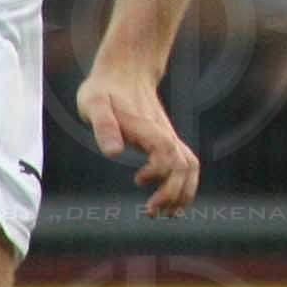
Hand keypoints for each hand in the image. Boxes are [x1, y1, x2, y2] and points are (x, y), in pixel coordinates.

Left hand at [76, 62, 200, 215]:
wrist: (124, 71)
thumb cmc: (105, 90)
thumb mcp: (94, 103)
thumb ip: (104, 127)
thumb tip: (113, 153)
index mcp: (150, 129)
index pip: (167, 156)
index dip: (158, 173)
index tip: (137, 179)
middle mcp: (165, 135)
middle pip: (186, 167)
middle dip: (174, 194)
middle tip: (151, 212)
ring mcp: (168, 138)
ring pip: (191, 167)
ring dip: (183, 193)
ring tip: (166, 214)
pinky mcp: (166, 141)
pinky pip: (186, 164)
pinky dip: (184, 185)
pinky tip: (168, 198)